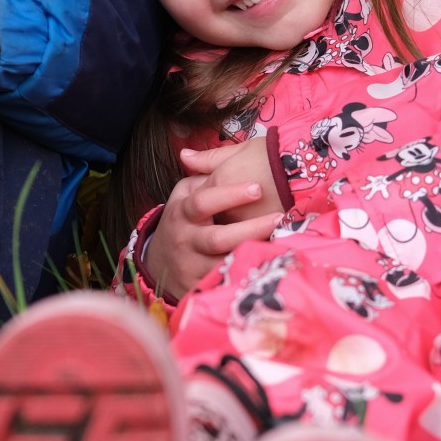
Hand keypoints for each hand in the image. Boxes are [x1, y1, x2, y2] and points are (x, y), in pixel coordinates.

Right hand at [142, 144, 281, 297]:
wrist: (160, 262)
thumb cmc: (183, 221)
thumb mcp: (184, 195)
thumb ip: (198, 176)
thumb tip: (189, 154)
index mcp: (183, 212)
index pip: (204, 201)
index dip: (230, 195)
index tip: (257, 188)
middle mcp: (187, 239)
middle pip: (218, 237)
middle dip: (249, 229)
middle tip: (278, 217)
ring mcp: (193, 265)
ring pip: (224, 263)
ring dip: (251, 255)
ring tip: (281, 243)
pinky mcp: (199, 286)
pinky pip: (225, 282)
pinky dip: (245, 276)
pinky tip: (267, 267)